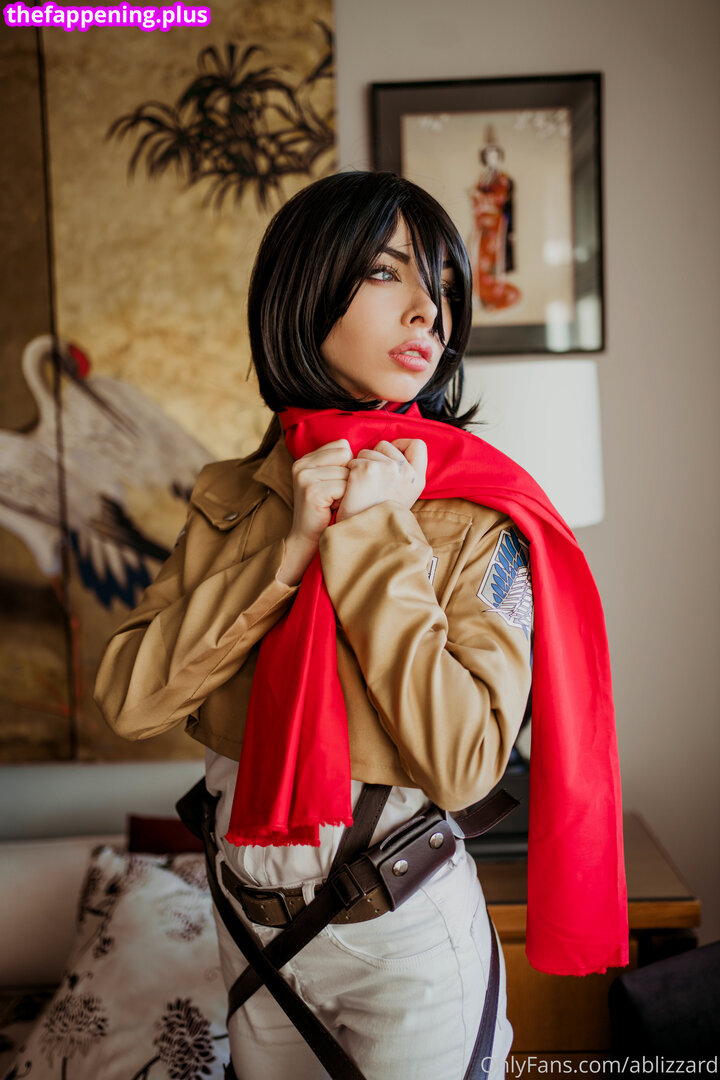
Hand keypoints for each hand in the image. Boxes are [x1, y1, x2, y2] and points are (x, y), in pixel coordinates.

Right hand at [279, 439, 352, 584]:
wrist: (308, 541)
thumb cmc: (327, 512)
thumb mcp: (331, 482)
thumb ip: (342, 465)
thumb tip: (371, 454)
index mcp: (306, 459)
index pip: (342, 447)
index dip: (349, 467)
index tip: (338, 486)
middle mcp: (302, 464)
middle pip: (347, 457)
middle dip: (349, 479)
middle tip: (336, 497)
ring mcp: (305, 477)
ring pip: (348, 473)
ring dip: (349, 491)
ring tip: (335, 504)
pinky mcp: (312, 491)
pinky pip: (345, 487)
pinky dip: (346, 501)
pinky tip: (334, 510)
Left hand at [335, 438, 426, 522]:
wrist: (363, 537)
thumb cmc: (378, 518)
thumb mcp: (402, 496)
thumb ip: (403, 475)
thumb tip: (393, 452)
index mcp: (418, 479)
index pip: (418, 445)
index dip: (401, 446)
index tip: (389, 458)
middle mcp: (406, 472)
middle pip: (387, 444)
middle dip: (375, 456)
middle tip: (371, 481)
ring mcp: (387, 469)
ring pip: (368, 450)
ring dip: (361, 464)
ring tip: (362, 488)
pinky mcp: (366, 469)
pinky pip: (354, 460)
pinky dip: (349, 472)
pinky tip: (352, 489)